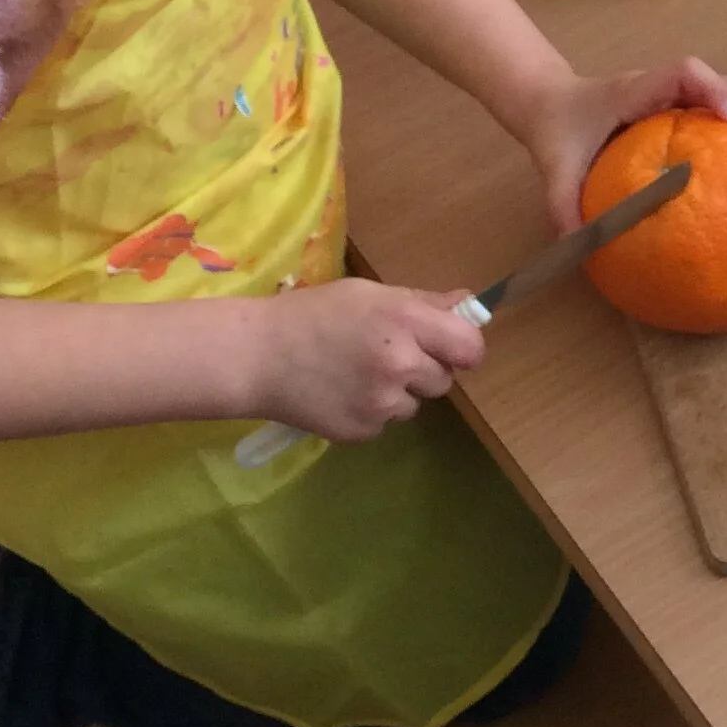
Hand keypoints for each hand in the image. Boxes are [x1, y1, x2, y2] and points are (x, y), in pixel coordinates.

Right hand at [247, 277, 485, 440]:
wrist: (257, 356)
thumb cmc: (314, 315)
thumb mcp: (369, 294)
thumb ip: (423, 302)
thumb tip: (468, 304)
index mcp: (407, 322)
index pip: (470, 347)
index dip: (462, 348)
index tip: (448, 348)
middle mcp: (401, 365)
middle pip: (444, 379)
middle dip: (424, 370)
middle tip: (387, 355)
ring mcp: (382, 403)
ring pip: (413, 405)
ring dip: (397, 394)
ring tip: (356, 374)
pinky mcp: (362, 431)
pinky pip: (384, 423)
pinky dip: (370, 413)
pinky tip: (341, 393)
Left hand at [515, 58, 726, 229]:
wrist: (549, 103)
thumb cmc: (557, 130)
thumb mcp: (555, 169)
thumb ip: (563, 206)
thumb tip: (579, 250)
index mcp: (635, 91)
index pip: (682, 74)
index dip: (712, 89)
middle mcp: (661, 87)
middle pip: (720, 80)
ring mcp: (673, 95)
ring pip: (726, 92)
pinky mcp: (677, 108)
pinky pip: (716, 112)